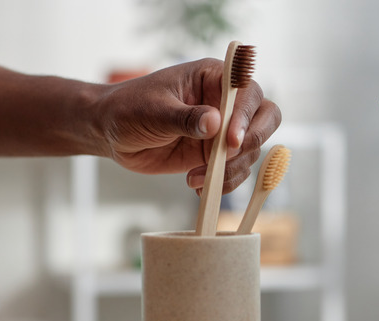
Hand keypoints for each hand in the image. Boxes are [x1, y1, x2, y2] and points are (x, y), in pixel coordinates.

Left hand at [94, 58, 280, 193]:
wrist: (111, 133)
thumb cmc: (128, 109)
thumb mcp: (153, 111)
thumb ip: (185, 118)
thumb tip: (215, 122)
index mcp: (214, 77)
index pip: (248, 92)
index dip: (246, 116)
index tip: (230, 141)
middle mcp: (226, 102)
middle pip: (266, 118)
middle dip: (253, 142)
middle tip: (228, 159)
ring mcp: (224, 130)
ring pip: (252, 150)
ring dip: (231, 169)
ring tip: (196, 177)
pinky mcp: (217, 155)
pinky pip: (237, 170)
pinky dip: (224, 183)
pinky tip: (197, 185)